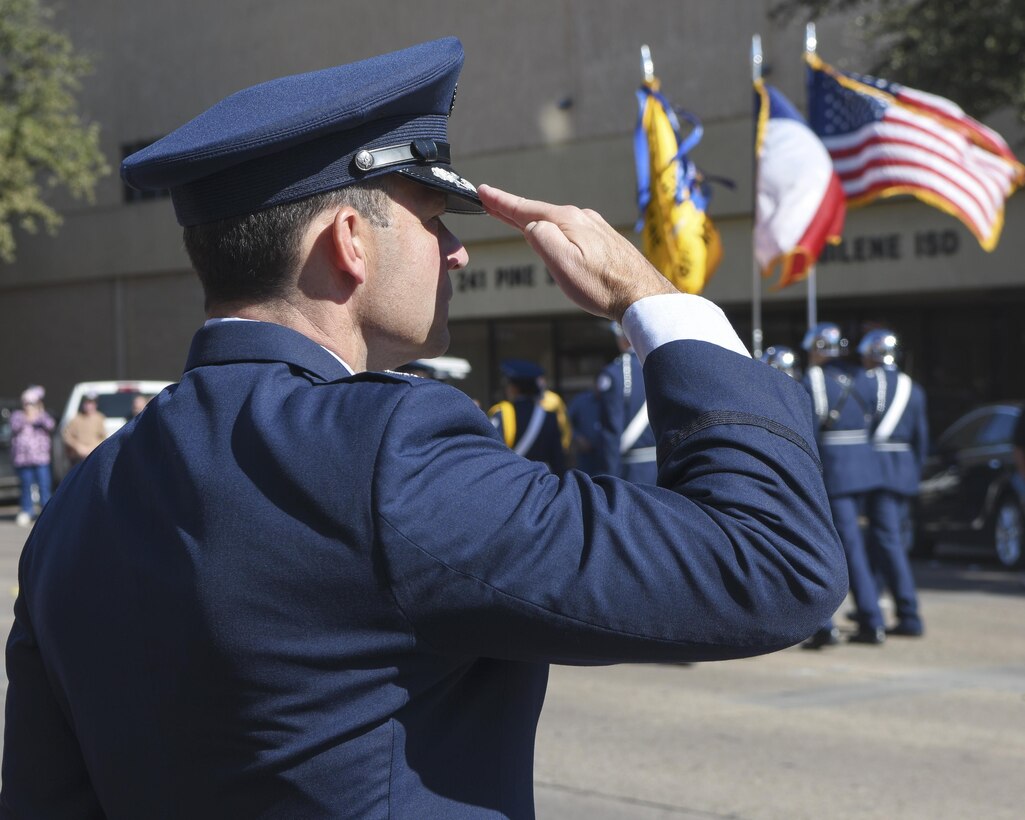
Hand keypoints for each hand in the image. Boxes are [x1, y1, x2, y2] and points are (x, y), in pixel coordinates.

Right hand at [478, 185, 676, 322]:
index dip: (501, 202)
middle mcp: (582, 217)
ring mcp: (595, 227)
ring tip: (515, 218)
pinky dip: (553, 228)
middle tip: (491, 201)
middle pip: (539, 212)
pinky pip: (570, 229)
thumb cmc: (602, 286)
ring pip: (556, 221)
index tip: (482, 192)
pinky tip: (552, 234)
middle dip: (513, 208)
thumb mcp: (562, 263)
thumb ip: (541, 237)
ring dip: (534, 219)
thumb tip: (531, 225)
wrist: (642, 296)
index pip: (525, 209)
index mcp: (568, 220)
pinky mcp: (604, 240)